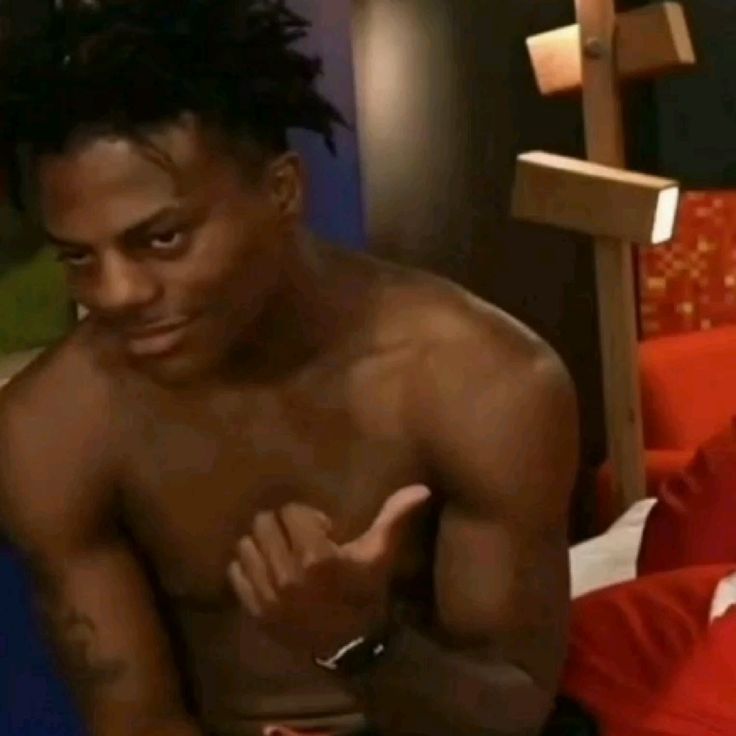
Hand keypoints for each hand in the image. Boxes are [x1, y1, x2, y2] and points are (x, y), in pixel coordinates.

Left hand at [227, 484, 430, 658]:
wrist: (353, 648)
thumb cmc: (366, 594)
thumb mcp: (380, 555)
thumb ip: (394, 518)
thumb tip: (422, 488)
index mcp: (316, 557)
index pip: (290, 512)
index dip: (307, 515)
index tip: (323, 529)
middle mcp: (286, 574)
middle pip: (262, 524)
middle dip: (281, 525)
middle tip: (298, 538)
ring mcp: (267, 595)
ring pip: (246, 545)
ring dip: (262, 544)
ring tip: (281, 554)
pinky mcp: (255, 611)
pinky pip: (236, 574)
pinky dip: (248, 568)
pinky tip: (269, 572)